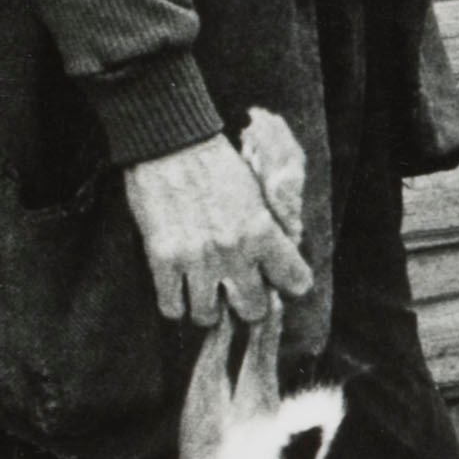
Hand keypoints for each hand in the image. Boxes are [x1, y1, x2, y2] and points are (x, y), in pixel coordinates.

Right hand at [124, 135, 312, 325]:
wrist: (171, 143)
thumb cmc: (217, 163)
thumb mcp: (258, 193)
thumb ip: (270, 229)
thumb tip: (280, 259)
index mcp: (263, 231)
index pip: (296, 281)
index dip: (289, 284)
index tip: (280, 281)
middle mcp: (234, 251)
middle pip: (252, 310)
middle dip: (247, 303)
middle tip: (238, 291)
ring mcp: (196, 259)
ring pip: (207, 316)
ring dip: (208, 307)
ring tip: (205, 292)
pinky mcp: (163, 260)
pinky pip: (171, 307)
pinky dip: (175, 303)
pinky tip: (179, 289)